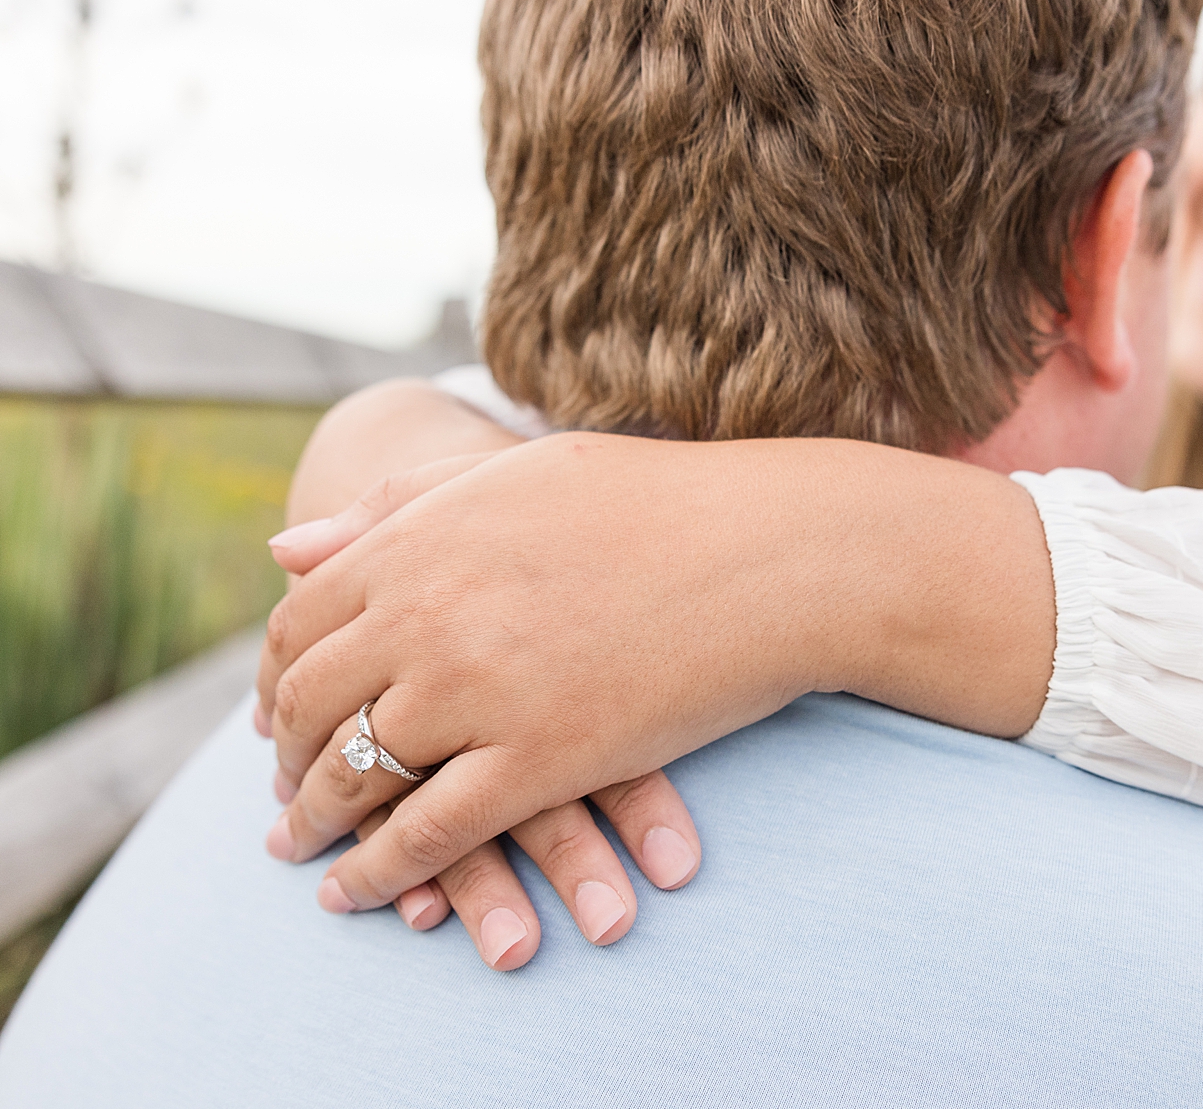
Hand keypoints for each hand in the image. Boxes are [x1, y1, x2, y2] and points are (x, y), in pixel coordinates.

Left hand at [259, 447, 703, 969]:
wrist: (761, 550)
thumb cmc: (644, 500)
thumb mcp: (506, 475)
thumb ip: (392, 510)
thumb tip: (282, 550)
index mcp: (420, 539)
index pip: (299, 622)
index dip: (277, 679)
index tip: (278, 714)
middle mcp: (430, 614)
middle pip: (312, 703)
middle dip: (287, 756)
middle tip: (285, 788)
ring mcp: (479, 691)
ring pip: (357, 775)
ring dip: (317, 821)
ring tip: (304, 844)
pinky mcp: (536, 762)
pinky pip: (428, 835)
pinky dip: (379, 873)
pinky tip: (358, 891)